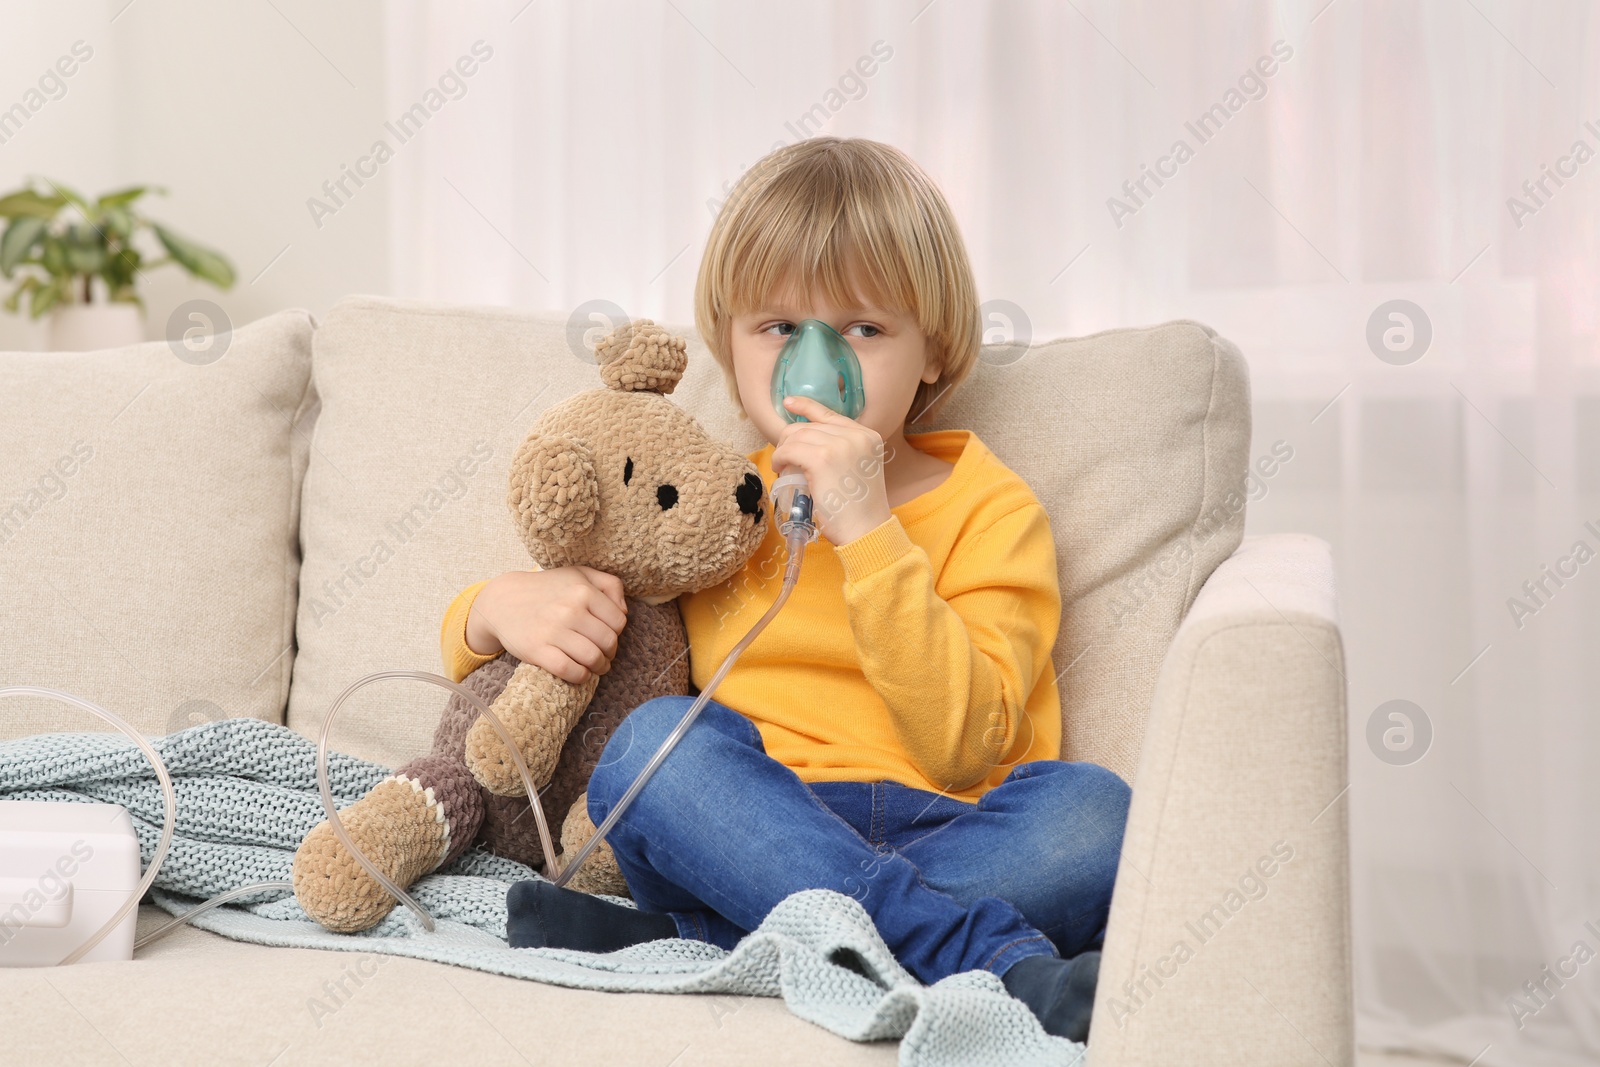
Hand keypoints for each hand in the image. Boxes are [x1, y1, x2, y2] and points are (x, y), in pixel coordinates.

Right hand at [465, 566, 627, 684]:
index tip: (607, 635)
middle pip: (608, 642)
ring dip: (599, 667)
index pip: (618, 621)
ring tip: (596, 665)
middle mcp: (570, 609)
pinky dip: (581, 676)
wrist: (503, 601)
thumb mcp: (579, 574)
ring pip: (593, 658)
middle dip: (610, 652)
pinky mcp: (537, 650)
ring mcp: (553, 631)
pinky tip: (580, 672)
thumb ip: (609, 584)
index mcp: (583, 590)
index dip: (617, 632)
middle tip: (603, 654)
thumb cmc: (548, 588)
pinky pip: (570, 670)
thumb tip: (625, 611)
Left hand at [770, 395, 892, 545]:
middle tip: (785, 457)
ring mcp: (839, 445)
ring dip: (784, 451)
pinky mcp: (822, 459)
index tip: (788, 403)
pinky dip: (780, 458)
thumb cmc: (858, 509)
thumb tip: (805, 440)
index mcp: (867, 436)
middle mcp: (856, 435)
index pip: (830, 414)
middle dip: (791, 439)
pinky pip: (789, 450)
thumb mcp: (858, 469)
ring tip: (782, 467)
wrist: (866, 531)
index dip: (806, 406)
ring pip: (796, 437)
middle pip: (809, 426)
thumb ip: (842, 450)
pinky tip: (780, 469)